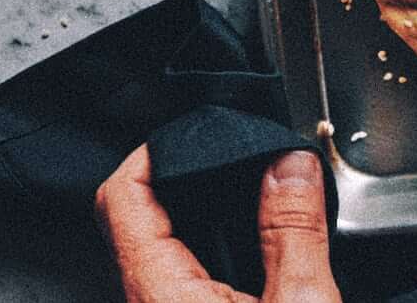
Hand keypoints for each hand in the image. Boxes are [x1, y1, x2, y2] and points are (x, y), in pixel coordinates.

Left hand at [95, 143, 341, 302]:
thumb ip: (295, 230)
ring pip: (158, 250)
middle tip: (237, 154)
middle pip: (136, 216)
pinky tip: (254, 249)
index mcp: (159, 295)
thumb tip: (292, 162)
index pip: (121, 197)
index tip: (199, 129)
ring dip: (201, 216)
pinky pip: (178, 280)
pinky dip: (210, 251)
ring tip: (252, 192)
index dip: (155, 149)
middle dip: (188, 176)